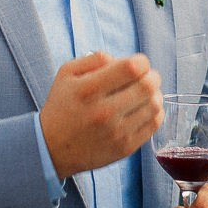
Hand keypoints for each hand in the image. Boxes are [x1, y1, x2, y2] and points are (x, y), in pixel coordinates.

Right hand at [40, 52, 161, 180]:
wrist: (52, 148)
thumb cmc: (62, 106)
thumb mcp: (66, 73)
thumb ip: (94, 59)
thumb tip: (120, 60)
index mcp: (89, 90)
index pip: (132, 68)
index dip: (141, 61)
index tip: (137, 64)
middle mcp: (104, 112)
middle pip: (148, 86)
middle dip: (152, 76)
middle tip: (147, 77)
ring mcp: (117, 132)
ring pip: (155, 105)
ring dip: (155, 94)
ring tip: (145, 93)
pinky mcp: (125, 148)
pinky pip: (154, 124)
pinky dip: (155, 112)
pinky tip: (144, 109)